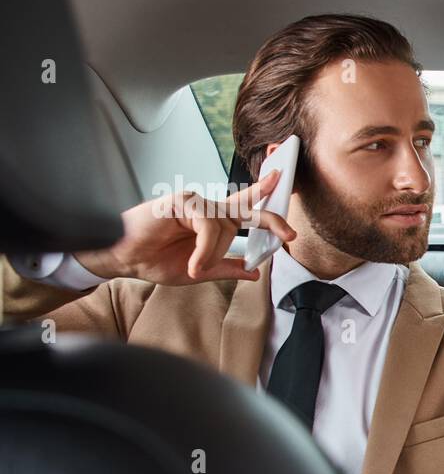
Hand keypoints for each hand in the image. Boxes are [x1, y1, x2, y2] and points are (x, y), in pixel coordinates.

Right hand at [74, 170, 295, 283]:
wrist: (124, 259)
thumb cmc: (155, 260)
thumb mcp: (200, 271)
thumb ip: (227, 269)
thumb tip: (255, 272)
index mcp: (214, 222)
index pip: (246, 210)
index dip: (268, 206)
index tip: (289, 214)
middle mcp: (208, 209)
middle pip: (247, 208)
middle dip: (272, 220)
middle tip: (290, 235)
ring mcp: (195, 202)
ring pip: (225, 227)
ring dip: (212, 254)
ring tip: (195, 269)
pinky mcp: (181, 201)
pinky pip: (208, 226)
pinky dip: (204, 249)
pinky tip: (192, 264)